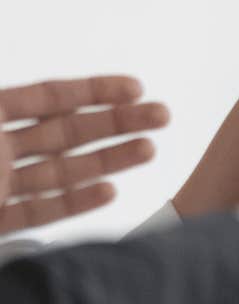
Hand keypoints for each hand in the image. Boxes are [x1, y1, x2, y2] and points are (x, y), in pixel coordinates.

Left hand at [0, 77, 169, 233]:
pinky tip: (105, 192)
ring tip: (147, 151)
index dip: (94, 91)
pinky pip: (38, 213)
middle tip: (159, 117)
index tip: (135, 90)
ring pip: (58, 172)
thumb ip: (6, 104)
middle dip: (117, 123)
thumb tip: (36, 91)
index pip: (46, 97)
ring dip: (107, 160)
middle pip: (63, 133)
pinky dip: (73, 203)